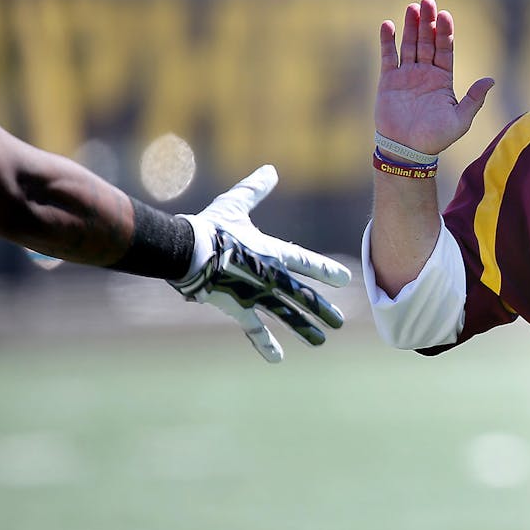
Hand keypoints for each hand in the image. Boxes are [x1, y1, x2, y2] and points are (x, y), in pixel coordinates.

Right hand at [172, 165, 351, 361]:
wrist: (184, 250)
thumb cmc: (209, 225)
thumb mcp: (236, 205)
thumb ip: (255, 190)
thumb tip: (270, 170)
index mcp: (272, 252)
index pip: (306, 262)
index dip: (325, 271)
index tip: (344, 280)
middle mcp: (270, 276)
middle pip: (303, 296)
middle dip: (322, 309)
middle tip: (339, 322)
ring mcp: (255, 294)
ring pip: (286, 315)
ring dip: (304, 328)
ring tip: (321, 340)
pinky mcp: (236, 308)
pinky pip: (253, 329)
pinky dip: (265, 343)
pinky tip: (278, 359)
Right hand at [375, 0, 494, 154]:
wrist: (408, 150)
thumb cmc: (436, 138)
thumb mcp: (460, 119)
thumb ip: (474, 99)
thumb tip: (491, 80)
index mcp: (443, 79)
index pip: (445, 50)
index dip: (445, 32)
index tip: (445, 15)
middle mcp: (426, 73)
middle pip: (427, 42)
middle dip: (428, 22)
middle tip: (427, 1)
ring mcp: (407, 76)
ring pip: (409, 45)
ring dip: (410, 26)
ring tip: (412, 7)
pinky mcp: (388, 81)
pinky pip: (388, 57)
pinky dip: (387, 41)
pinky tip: (388, 25)